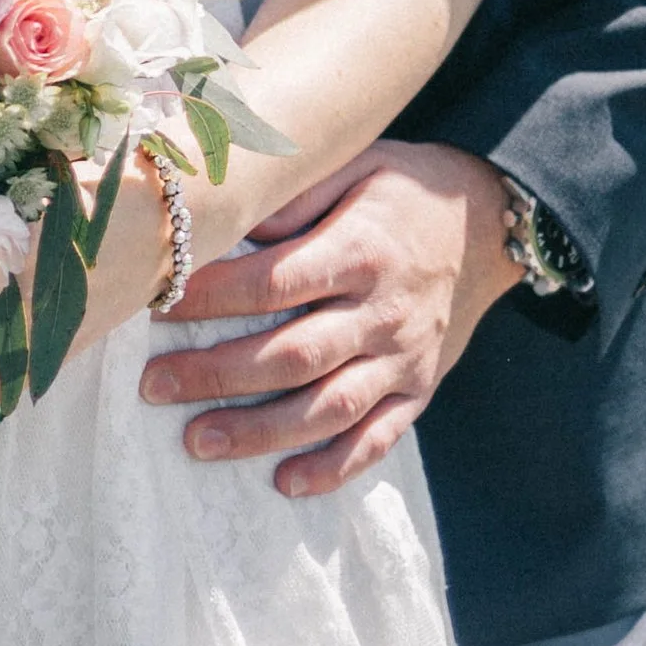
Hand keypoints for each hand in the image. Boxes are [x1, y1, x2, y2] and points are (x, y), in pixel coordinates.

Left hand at [137, 142, 516, 496]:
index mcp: (361, 250)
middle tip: (154, 386)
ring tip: (197, 442)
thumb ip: (293, 192)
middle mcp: (383, 312)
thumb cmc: (403, 189)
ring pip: (329, 408)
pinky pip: (378, 440)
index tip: (157, 302)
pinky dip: (334, 468)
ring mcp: (403, 359)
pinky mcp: (419, 391)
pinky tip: (286, 483)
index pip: (276, 282)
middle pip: (293, 354)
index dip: (213, 296)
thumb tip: (226, 217)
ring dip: (260, 431)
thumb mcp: (356, 163)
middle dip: (218, 374)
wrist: (491, 223)